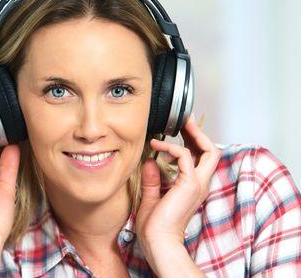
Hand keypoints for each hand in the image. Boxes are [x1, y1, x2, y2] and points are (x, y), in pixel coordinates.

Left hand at [135, 115, 220, 266]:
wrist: (157, 241)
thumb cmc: (154, 226)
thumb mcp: (151, 197)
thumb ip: (153, 179)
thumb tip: (150, 161)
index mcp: (191, 187)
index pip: (200, 159)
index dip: (192, 142)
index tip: (178, 130)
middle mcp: (199, 184)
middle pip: (211, 151)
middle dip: (199, 133)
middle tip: (185, 120)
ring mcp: (197, 184)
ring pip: (209, 151)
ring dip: (193, 134)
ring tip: (179, 125)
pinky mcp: (189, 184)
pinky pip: (186, 156)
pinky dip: (172, 148)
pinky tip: (157, 147)